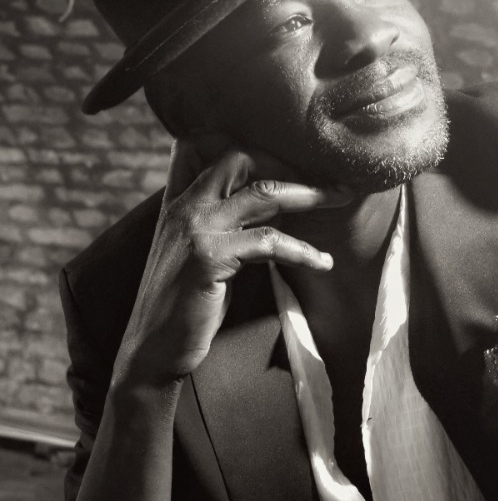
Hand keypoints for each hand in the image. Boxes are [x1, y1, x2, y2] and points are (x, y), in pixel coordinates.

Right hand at [113, 136, 350, 386]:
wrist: (152, 350)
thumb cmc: (183, 306)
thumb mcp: (200, 254)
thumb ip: (224, 225)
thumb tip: (269, 210)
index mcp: (182, 201)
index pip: (218, 149)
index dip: (262, 149)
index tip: (302, 158)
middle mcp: (186, 205)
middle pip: (243, 158)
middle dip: (292, 164)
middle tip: (331, 177)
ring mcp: (196, 228)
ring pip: (263, 193)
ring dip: (310, 194)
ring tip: (342, 198)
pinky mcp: (209, 256)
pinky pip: (268, 242)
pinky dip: (302, 250)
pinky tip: (322, 261)